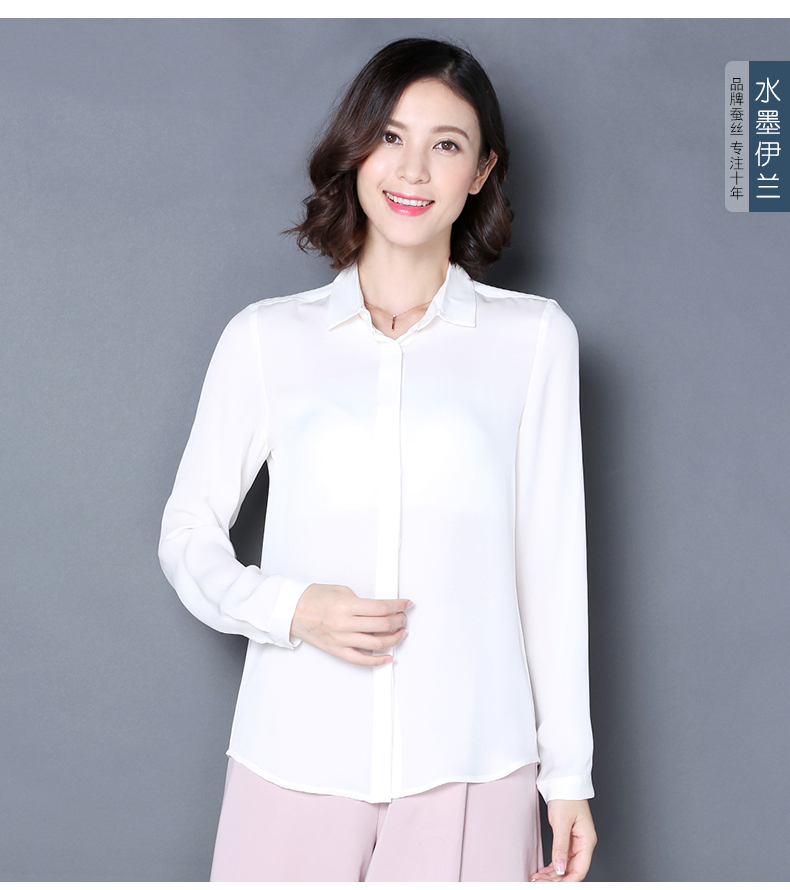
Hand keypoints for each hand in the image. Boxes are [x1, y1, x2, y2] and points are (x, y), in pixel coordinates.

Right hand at [290, 583, 411, 665]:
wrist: (292, 611)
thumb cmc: (313, 598)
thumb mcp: (341, 590)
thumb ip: (362, 601)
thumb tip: (381, 609)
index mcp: (346, 605)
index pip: (381, 607)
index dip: (398, 605)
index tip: (406, 603)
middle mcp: (345, 624)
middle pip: (382, 625)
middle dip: (398, 620)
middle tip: (403, 617)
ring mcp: (341, 639)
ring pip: (375, 644)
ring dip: (393, 639)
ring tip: (399, 633)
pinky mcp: (337, 651)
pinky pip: (360, 660)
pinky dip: (377, 661)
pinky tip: (388, 657)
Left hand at [530, 798, 595, 881]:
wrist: (563, 780)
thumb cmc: (566, 796)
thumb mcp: (561, 822)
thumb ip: (560, 847)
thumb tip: (560, 869)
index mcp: (587, 841)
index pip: (580, 870)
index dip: (566, 881)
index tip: (551, 885)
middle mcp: (583, 844)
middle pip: (572, 870)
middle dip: (556, 879)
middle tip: (538, 882)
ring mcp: (575, 842)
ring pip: (565, 865)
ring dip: (552, 874)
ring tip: (537, 878)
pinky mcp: (567, 838)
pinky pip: (561, 857)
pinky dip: (552, 865)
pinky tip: (543, 871)